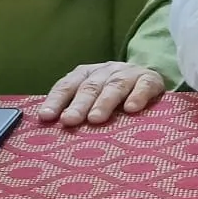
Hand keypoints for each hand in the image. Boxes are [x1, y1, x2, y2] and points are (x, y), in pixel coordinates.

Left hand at [39, 62, 166, 125]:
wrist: (149, 80)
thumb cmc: (113, 98)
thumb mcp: (92, 99)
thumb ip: (73, 109)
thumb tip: (47, 127)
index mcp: (87, 74)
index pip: (67, 85)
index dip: (56, 100)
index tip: (46, 117)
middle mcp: (106, 71)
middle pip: (90, 86)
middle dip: (79, 104)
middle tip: (69, 120)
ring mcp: (129, 73)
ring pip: (115, 85)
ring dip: (105, 102)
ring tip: (96, 119)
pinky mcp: (151, 79)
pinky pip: (144, 85)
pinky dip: (138, 96)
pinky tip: (131, 109)